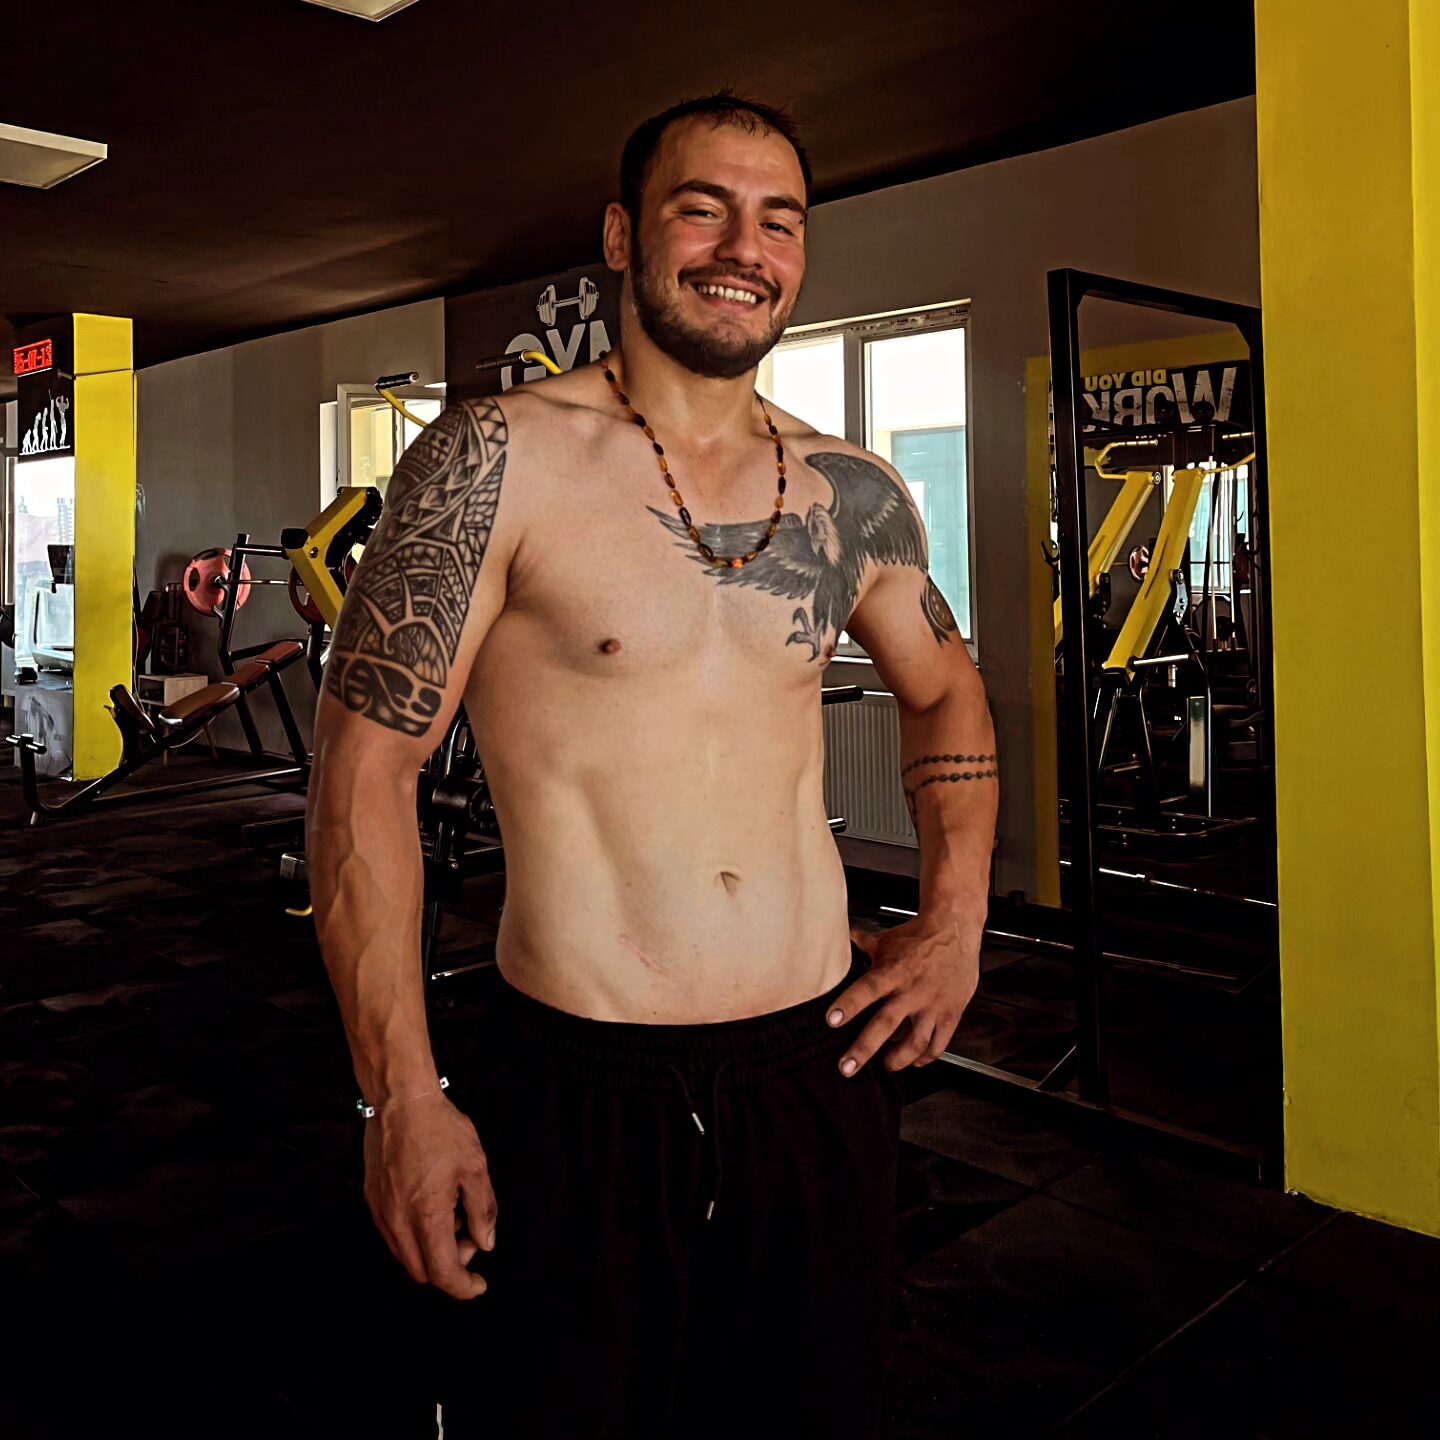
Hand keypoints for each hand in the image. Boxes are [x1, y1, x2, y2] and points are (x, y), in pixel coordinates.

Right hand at [363, 1091, 496, 1299]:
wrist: (401, 1100)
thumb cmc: (440, 1129)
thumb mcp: (475, 1166)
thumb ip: (483, 1210)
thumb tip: (484, 1242)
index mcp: (426, 1216)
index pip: (442, 1273)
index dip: (463, 1287)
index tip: (478, 1284)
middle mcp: (398, 1222)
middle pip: (422, 1272)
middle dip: (449, 1264)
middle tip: (469, 1233)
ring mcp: (381, 1212)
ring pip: (406, 1256)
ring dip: (431, 1249)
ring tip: (451, 1210)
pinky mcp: (372, 1200)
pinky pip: (394, 1235)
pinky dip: (415, 1234)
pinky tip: (431, 1202)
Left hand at [829, 916, 979, 1074]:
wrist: (956, 930)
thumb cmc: (919, 937)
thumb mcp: (886, 941)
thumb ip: (860, 947)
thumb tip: (839, 943)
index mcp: (893, 971)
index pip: (867, 989)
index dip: (849, 1005)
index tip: (832, 1020)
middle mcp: (912, 990)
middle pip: (886, 1024)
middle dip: (864, 1048)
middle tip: (847, 1066)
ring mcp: (933, 1004)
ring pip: (916, 1042)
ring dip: (898, 1059)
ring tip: (886, 1065)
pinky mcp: (951, 1013)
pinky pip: (939, 1044)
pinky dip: (925, 1057)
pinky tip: (915, 1062)